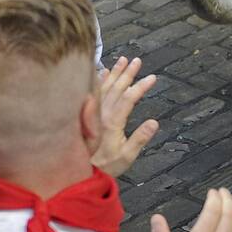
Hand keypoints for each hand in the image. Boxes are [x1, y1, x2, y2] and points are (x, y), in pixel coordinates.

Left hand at [90, 57, 158, 176]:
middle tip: (138, 60)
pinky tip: (103, 71)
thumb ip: (140, 139)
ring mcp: (92, 111)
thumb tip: (154, 123)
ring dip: (114, 72)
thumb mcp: (126, 157)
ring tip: (123, 60)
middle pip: (117, 87)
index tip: (152, 77)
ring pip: (104, 86)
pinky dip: (99, 79)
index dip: (141, 86)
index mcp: (113, 122)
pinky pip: (93, 90)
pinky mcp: (86, 112)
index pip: (129, 98)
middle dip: (128, 73)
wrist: (78, 171)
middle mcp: (101, 112)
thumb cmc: (105, 165)